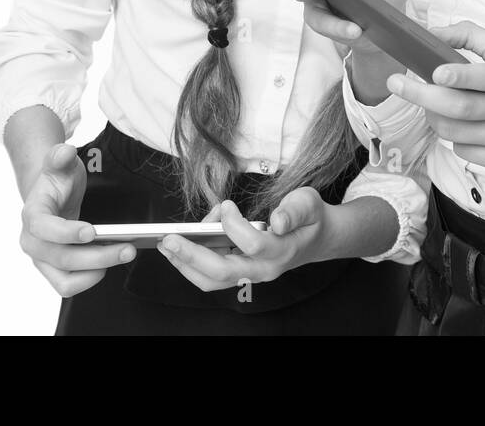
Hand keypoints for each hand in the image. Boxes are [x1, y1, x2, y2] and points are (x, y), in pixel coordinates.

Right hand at [18, 142, 136, 296]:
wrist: (51, 196)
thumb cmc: (57, 180)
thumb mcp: (59, 163)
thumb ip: (59, 156)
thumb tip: (64, 151)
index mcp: (32, 214)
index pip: (42, 228)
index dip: (66, 232)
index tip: (92, 231)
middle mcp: (32, 242)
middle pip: (61, 258)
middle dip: (97, 256)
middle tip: (128, 248)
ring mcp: (42, 260)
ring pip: (65, 280)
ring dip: (95, 272)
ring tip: (122, 255)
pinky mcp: (53, 271)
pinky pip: (69, 286)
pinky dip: (90, 279)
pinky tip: (109, 263)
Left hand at [156, 188, 333, 290]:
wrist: (318, 238)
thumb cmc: (310, 217)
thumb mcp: (308, 203)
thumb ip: (294, 211)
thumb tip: (276, 220)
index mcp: (282, 250)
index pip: (252, 244)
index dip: (234, 225)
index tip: (226, 205)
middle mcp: (264, 269)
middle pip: (223, 271)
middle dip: (192, 255)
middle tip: (170, 238)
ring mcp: (251, 274)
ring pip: (212, 280)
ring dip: (185, 264)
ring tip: (167, 244)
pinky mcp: (241, 273)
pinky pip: (211, 277)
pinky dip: (191, 264)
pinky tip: (180, 246)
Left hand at [385, 20, 484, 180]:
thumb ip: (474, 37)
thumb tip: (431, 33)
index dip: (460, 75)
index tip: (435, 71)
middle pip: (459, 108)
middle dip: (421, 96)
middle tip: (396, 83)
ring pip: (453, 131)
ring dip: (432, 115)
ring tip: (429, 102)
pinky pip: (462, 149)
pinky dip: (453, 136)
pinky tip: (463, 124)